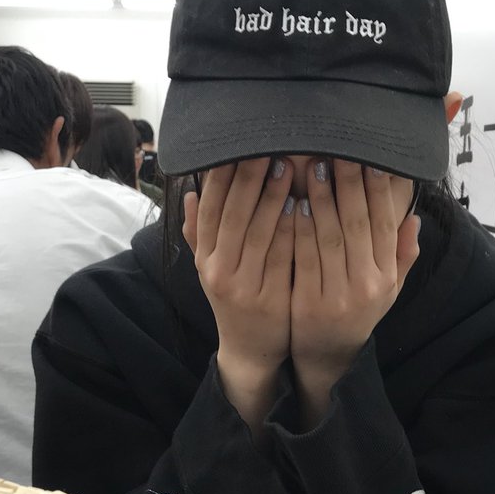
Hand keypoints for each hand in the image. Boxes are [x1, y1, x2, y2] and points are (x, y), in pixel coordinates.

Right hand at [183, 157, 295, 434]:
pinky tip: (303, 206)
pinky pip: (282, 259)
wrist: (250, 349)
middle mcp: (219, 271)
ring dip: (272, 197)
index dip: (222, 175)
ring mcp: (245, 287)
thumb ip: (200, 232)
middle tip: (267, 144)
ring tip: (288, 166)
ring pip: (257, 234)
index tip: (237, 145)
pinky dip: (290, 231)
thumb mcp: (211, 268)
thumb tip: (191, 191)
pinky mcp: (271, 300)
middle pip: (233, 215)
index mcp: (206, 258)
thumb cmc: (237, 298)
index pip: (210, 208)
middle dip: (249, 177)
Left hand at [290, 159, 419, 426]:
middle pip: (357, 225)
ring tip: (312, 167)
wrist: (327, 356)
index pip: (384, 223)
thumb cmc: (357, 311)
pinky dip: (297, 229)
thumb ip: (402, 254)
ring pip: (329, 238)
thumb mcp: (388, 288)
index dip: (378, 189)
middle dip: (348, 184)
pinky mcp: (308, 302)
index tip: (370, 157)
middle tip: (338, 149)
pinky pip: (302, 258)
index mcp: (385, 276)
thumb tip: (414, 217)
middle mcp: (365, 285)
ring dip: (320, 200)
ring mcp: (336, 295)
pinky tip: (291, 203)